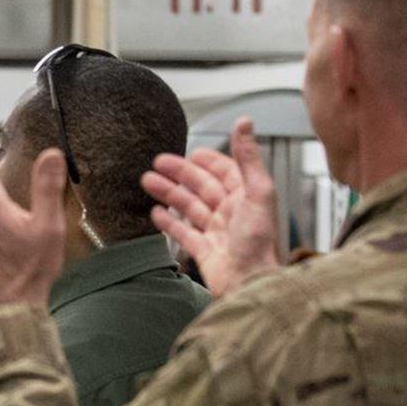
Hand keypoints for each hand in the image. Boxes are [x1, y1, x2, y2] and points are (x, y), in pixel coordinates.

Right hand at [142, 117, 281, 297]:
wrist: (250, 283)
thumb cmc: (259, 243)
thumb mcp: (257, 192)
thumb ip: (249, 157)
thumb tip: (245, 122)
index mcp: (246, 197)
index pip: (225, 172)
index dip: (209, 160)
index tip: (192, 152)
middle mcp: (231, 213)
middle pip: (202, 187)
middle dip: (179, 174)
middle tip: (157, 162)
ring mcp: (216, 232)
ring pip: (188, 207)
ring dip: (169, 193)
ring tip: (147, 182)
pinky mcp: (203, 251)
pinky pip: (183, 232)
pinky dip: (168, 222)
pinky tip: (155, 213)